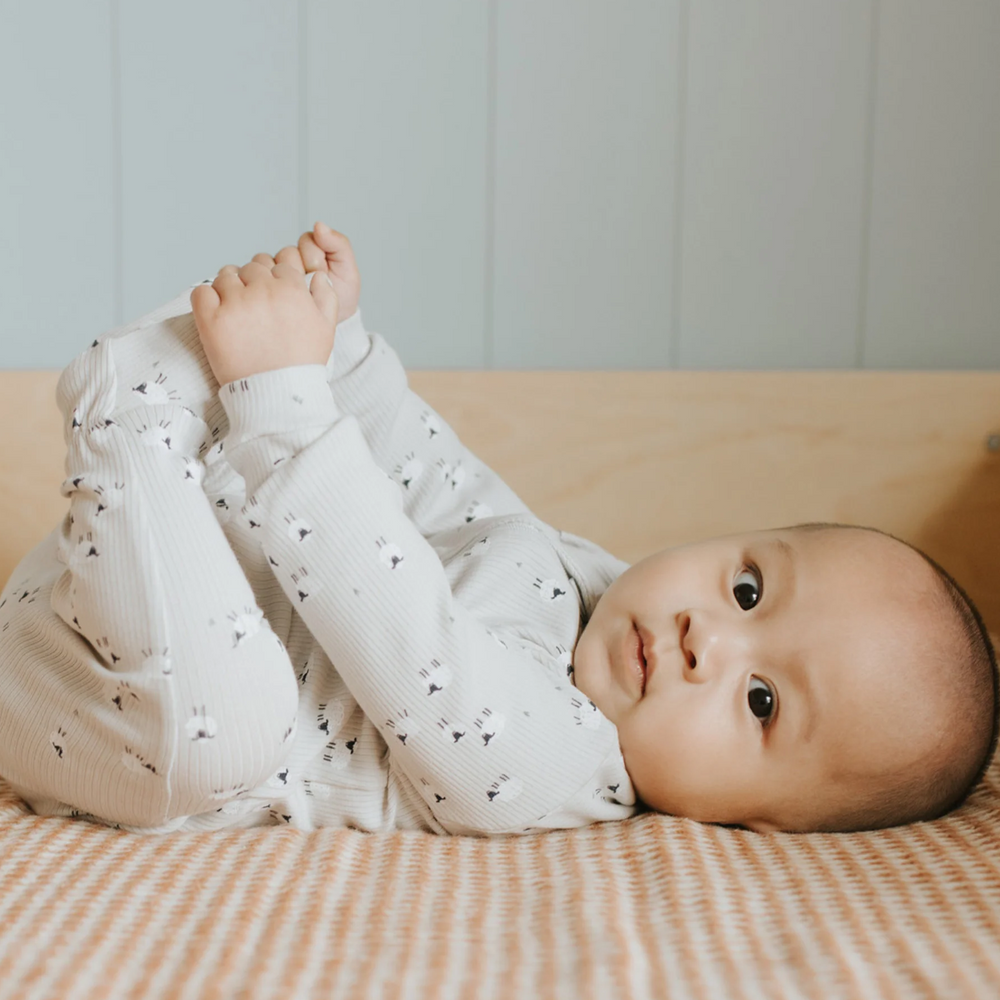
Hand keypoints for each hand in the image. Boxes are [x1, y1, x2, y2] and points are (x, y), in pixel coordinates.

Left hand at [190, 258, 338, 385]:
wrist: (278, 394)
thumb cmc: (302, 364)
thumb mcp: (326, 329)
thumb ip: (326, 296)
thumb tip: (318, 274)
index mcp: (292, 290)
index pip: (279, 266)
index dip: (276, 280)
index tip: (273, 297)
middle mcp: (263, 291)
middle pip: (252, 268)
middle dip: (253, 283)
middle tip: (253, 306)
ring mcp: (236, 304)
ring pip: (225, 276)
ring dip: (229, 289)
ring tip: (234, 311)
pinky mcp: (211, 320)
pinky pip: (201, 292)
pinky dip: (206, 299)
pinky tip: (216, 313)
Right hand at [254, 221, 359, 323]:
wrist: (332, 323)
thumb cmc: (340, 297)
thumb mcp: (348, 271)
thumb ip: (338, 244)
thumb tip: (318, 224)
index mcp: (311, 251)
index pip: (306, 241)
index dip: (315, 258)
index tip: (324, 274)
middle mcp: (291, 259)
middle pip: (287, 253)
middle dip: (302, 271)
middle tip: (311, 285)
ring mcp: (276, 271)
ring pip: (270, 263)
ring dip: (286, 280)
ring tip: (299, 294)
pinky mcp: (264, 284)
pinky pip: (257, 274)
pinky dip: (268, 284)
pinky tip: (280, 296)